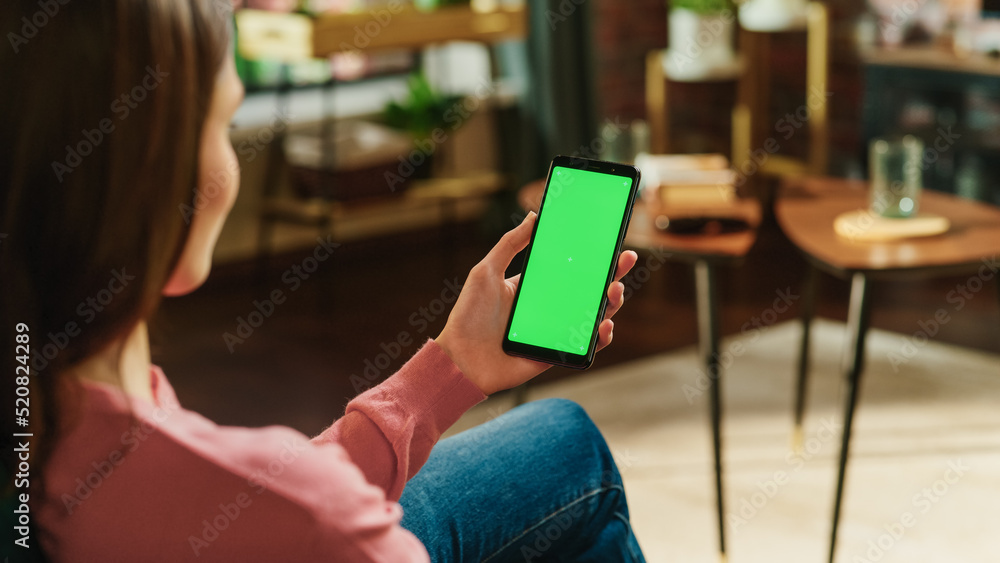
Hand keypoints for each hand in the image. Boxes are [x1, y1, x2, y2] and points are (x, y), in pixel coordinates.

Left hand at [435, 212, 638, 395]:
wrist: (460, 360)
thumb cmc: (468, 316)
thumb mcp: (486, 271)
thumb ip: (510, 244)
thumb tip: (533, 216)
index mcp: (534, 285)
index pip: (570, 266)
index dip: (591, 255)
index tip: (609, 240)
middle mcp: (549, 306)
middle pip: (589, 289)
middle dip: (612, 274)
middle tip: (625, 259)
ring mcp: (554, 330)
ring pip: (593, 315)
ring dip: (611, 303)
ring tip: (615, 291)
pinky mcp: (556, 352)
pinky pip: (585, 345)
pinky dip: (600, 337)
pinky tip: (604, 325)